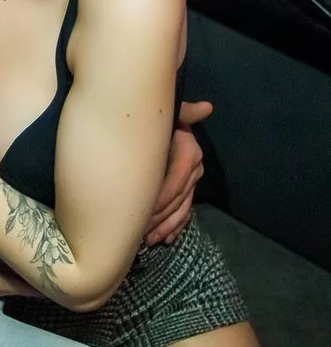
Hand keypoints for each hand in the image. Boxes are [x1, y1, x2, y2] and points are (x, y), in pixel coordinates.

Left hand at [144, 100, 211, 245]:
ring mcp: (192, 182)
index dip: (161, 197)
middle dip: (160, 217)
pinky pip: (184, 212)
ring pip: (181, 209)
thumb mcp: (169, 113)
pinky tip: (166, 239)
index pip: (176, 180)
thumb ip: (183, 112)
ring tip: (149, 239)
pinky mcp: (187, 190)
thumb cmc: (161, 118)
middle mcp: (194, 169)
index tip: (142, 210)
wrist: (164, 122)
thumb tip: (207, 107)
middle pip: (178, 199)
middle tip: (139, 231)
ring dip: (166, 226)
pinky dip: (175, 227)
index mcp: (189, 152)